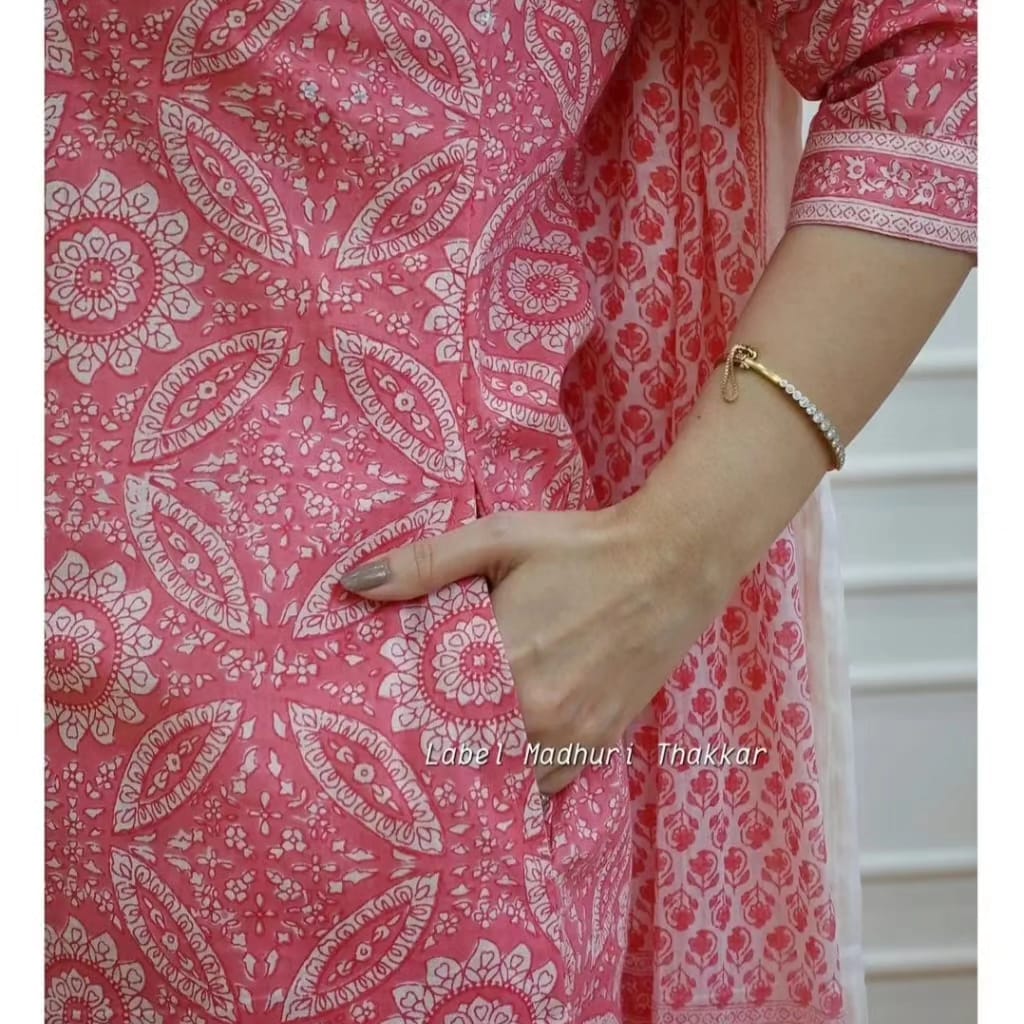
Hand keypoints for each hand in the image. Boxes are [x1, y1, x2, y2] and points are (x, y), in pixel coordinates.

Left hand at [337, 499, 728, 794]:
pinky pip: (548, 784)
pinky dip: (522, 779)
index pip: (428, 715)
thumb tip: (353, 584)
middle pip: (461, 756)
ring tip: (448, 758)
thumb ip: (425, 564)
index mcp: (504, 663)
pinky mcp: (599, 743)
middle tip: (402, 745)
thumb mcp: (499, 539)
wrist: (670, 564)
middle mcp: (537, 713)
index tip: (374, 723)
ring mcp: (572, 735)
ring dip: (477, 770)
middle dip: (432, 751)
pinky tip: (502, 762)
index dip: (399, 721)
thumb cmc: (580, 548)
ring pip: (504, 779)